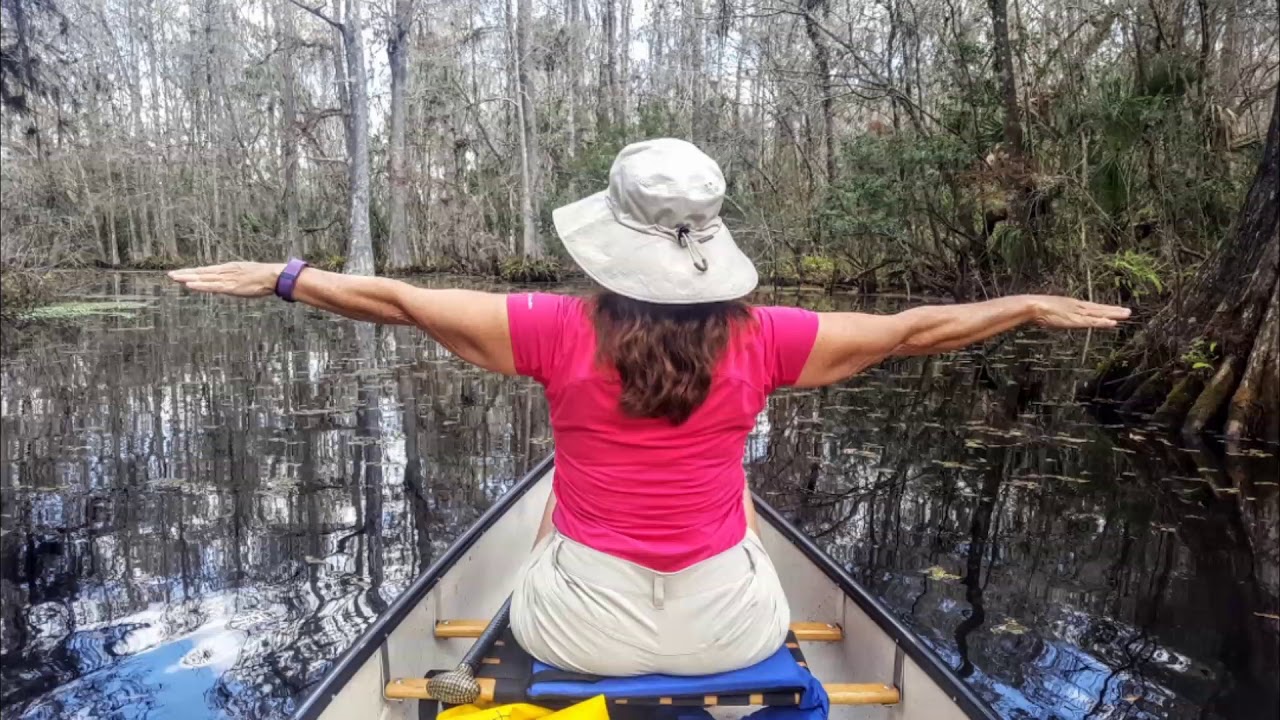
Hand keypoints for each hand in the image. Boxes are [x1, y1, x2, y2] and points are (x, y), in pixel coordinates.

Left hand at [168, 262, 285, 297]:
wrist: (274, 276)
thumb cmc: (265, 277)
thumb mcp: (249, 275)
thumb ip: (239, 278)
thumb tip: (234, 283)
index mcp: (230, 268)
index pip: (208, 270)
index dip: (194, 271)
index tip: (182, 272)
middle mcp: (225, 271)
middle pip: (202, 272)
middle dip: (185, 273)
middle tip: (170, 274)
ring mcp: (227, 278)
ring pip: (203, 278)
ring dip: (187, 277)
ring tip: (174, 277)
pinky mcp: (230, 286)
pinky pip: (211, 286)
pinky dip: (200, 285)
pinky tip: (189, 284)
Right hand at [1028, 296, 1130, 328]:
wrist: (1032, 306)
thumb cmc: (1036, 308)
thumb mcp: (1048, 310)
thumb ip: (1055, 313)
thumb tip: (1052, 315)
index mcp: (1071, 304)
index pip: (1091, 307)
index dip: (1103, 309)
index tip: (1114, 309)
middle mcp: (1077, 307)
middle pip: (1099, 308)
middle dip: (1113, 310)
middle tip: (1128, 311)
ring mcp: (1077, 313)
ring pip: (1099, 313)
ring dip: (1113, 314)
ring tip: (1126, 315)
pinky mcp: (1076, 320)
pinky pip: (1092, 321)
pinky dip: (1102, 322)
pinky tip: (1112, 323)